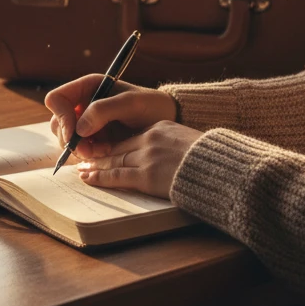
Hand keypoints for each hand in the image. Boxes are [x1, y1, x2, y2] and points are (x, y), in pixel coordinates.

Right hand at [45, 75, 178, 159]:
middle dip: (71, 139)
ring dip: (81, 149)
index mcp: (88, 87)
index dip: (61, 116)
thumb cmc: (151, 105)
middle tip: (90, 150)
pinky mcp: (94, 138)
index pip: (57, 99)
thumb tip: (79, 128)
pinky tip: (107, 152)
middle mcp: (83, 103)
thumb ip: (103, 110)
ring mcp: (87, 122)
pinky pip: (80, 149)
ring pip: (67, 139)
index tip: (74, 133)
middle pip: (58, 122)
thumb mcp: (131, 103)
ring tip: (104, 150)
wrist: (167, 120)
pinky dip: (89, 154)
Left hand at [76, 121, 203, 198]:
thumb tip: (172, 156)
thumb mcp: (191, 142)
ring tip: (83, 170)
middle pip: (119, 147)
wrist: (221, 168)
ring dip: (96, 165)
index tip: (106, 148)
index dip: (117, 144)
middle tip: (86, 158)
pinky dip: (100, 176)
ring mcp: (147, 157)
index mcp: (162, 128)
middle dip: (101, 154)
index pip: (133, 137)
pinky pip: (116, 176)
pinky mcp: (146, 175)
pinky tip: (88, 177)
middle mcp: (151, 138)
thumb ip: (176, 145)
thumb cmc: (212, 159)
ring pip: (114, 160)